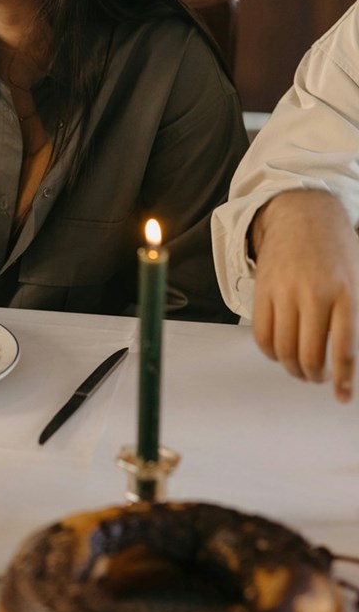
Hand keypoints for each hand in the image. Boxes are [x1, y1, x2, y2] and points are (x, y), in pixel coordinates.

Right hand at [251, 190, 358, 401]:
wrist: (302, 215)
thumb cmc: (337, 249)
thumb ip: (356, 313)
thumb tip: (352, 355)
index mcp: (346, 292)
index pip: (344, 348)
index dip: (342, 378)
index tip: (341, 396)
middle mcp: (315, 293)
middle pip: (309, 354)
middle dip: (314, 376)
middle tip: (318, 378)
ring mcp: (285, 291)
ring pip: (283, 349)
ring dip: (292, 368)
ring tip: (300, 369)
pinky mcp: (263, 290)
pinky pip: (261, 333)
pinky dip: (270, 352)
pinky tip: (279, 352)